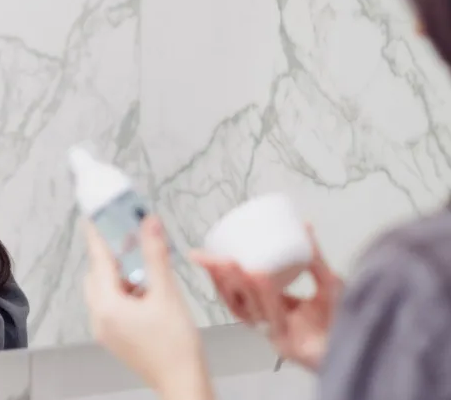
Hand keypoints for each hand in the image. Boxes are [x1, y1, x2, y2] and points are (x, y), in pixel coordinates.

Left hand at [84, 216, 210, 398]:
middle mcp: (100, 319)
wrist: (182, 383)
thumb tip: (149, 225)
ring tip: (146, 268)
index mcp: (107, 307)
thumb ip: (155, 255)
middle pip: (98, 275)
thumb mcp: (167, 293)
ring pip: (106, 291)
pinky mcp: (116, 337)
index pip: (98, 260)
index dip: (98, 235)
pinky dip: (126, 292)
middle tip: (130, 240)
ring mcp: (106, 330)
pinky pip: (113, 305)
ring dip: (122, 275)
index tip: (94, 217)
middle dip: (113, 256)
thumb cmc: (175, 348)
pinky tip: (148, 291)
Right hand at [191, 224, 342, 369]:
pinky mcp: (286, 343)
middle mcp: (269, 321)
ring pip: (247, 308)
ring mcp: (276, 334)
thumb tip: (305, 226)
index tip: (207, 254)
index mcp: (274, 308)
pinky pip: (271, 316)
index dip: (221, 273)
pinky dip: (264, 294)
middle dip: (217, 276)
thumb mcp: (328, 282)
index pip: (239, 290)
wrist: (368, 346)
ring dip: (234, 283)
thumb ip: (315, 257)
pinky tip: (257, 275)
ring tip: (226, 261)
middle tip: (204, 256)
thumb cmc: (348, 322)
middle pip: (235, 299)